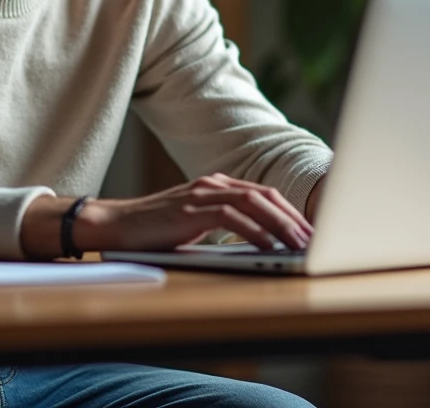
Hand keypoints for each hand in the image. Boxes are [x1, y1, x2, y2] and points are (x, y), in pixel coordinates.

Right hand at [76, 173, 312, 252]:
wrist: (114, 225)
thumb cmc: (155, 231)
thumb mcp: (196, 225)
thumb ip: (224, 227)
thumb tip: (262, 245)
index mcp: (216, 185)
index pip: (263, 195)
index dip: (290, 212)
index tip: (310, 231)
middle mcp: (212, 184)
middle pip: (264, 195)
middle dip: (293, 217)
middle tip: (314, 239)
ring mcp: (200, 194)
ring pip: (252, 203)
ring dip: (280, 224)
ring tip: (299, 244)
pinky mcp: (189, 210)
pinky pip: (230, 217)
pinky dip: (253, 231)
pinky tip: (268, 246)